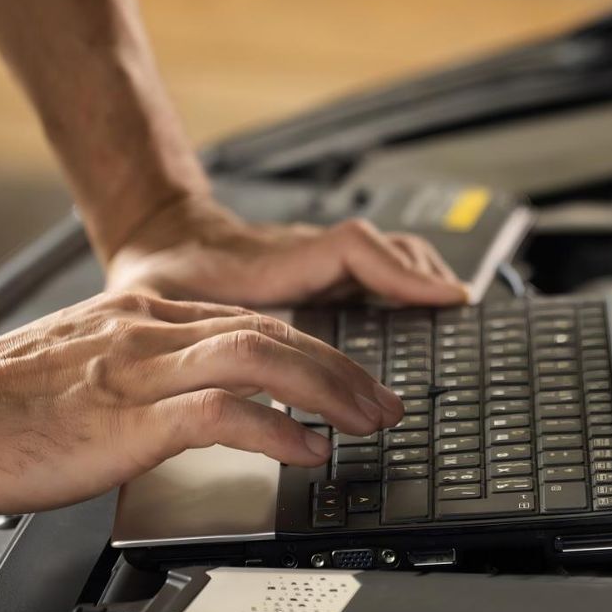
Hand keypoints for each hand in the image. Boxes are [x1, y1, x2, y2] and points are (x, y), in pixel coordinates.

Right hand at [0, 291, 397, 513]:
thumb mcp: (85, 369)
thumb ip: (141, 373)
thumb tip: (188, 406)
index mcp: (143, 316)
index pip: (252, 322)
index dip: (313, 351)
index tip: (348, 378)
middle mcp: (151, 330)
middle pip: (274, 334)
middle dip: (342, 369)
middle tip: (385, 402)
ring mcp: (143, 368)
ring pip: (263, 358)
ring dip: (329, 390)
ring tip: (368, 423)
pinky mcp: (131, 414)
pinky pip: (224, 413)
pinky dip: (278, 429)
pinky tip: (309, 450)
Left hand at [104, 192, 468, 306]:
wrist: (157, 236)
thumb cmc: (158, 273)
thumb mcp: (163, 300)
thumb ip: (182, 328)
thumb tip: (206, 375)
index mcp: (275, 261)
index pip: (352, 249)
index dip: (400, 273)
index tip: (442, 298)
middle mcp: (307, 254)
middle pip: (388, 250)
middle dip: (424, 285)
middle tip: (454, 319)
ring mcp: (318, 259)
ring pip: (389, 254)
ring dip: (421, 280)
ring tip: (448, 313)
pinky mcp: (321, 268)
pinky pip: (378, 265)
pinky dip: (407, 282)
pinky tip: (418, 310)